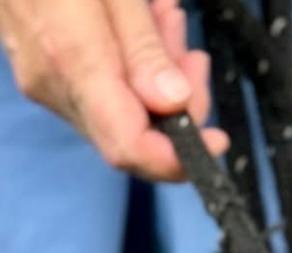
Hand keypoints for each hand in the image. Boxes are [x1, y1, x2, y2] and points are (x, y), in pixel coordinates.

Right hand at [0, 0, 228, 180]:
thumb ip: (142, 45)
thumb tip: (173, 103)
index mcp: (72, 62)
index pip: (128, 147)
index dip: (177, 160)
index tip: (217, 140)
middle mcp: (55, 85)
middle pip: (135, 134)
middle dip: (179, 106)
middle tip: (195, 59)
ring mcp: (47, 81)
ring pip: (124, 111)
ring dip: (161, 78)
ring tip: (171, 24)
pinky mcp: (47, 70)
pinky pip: (103, 89)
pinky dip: (135, 67)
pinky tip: (147, 26)